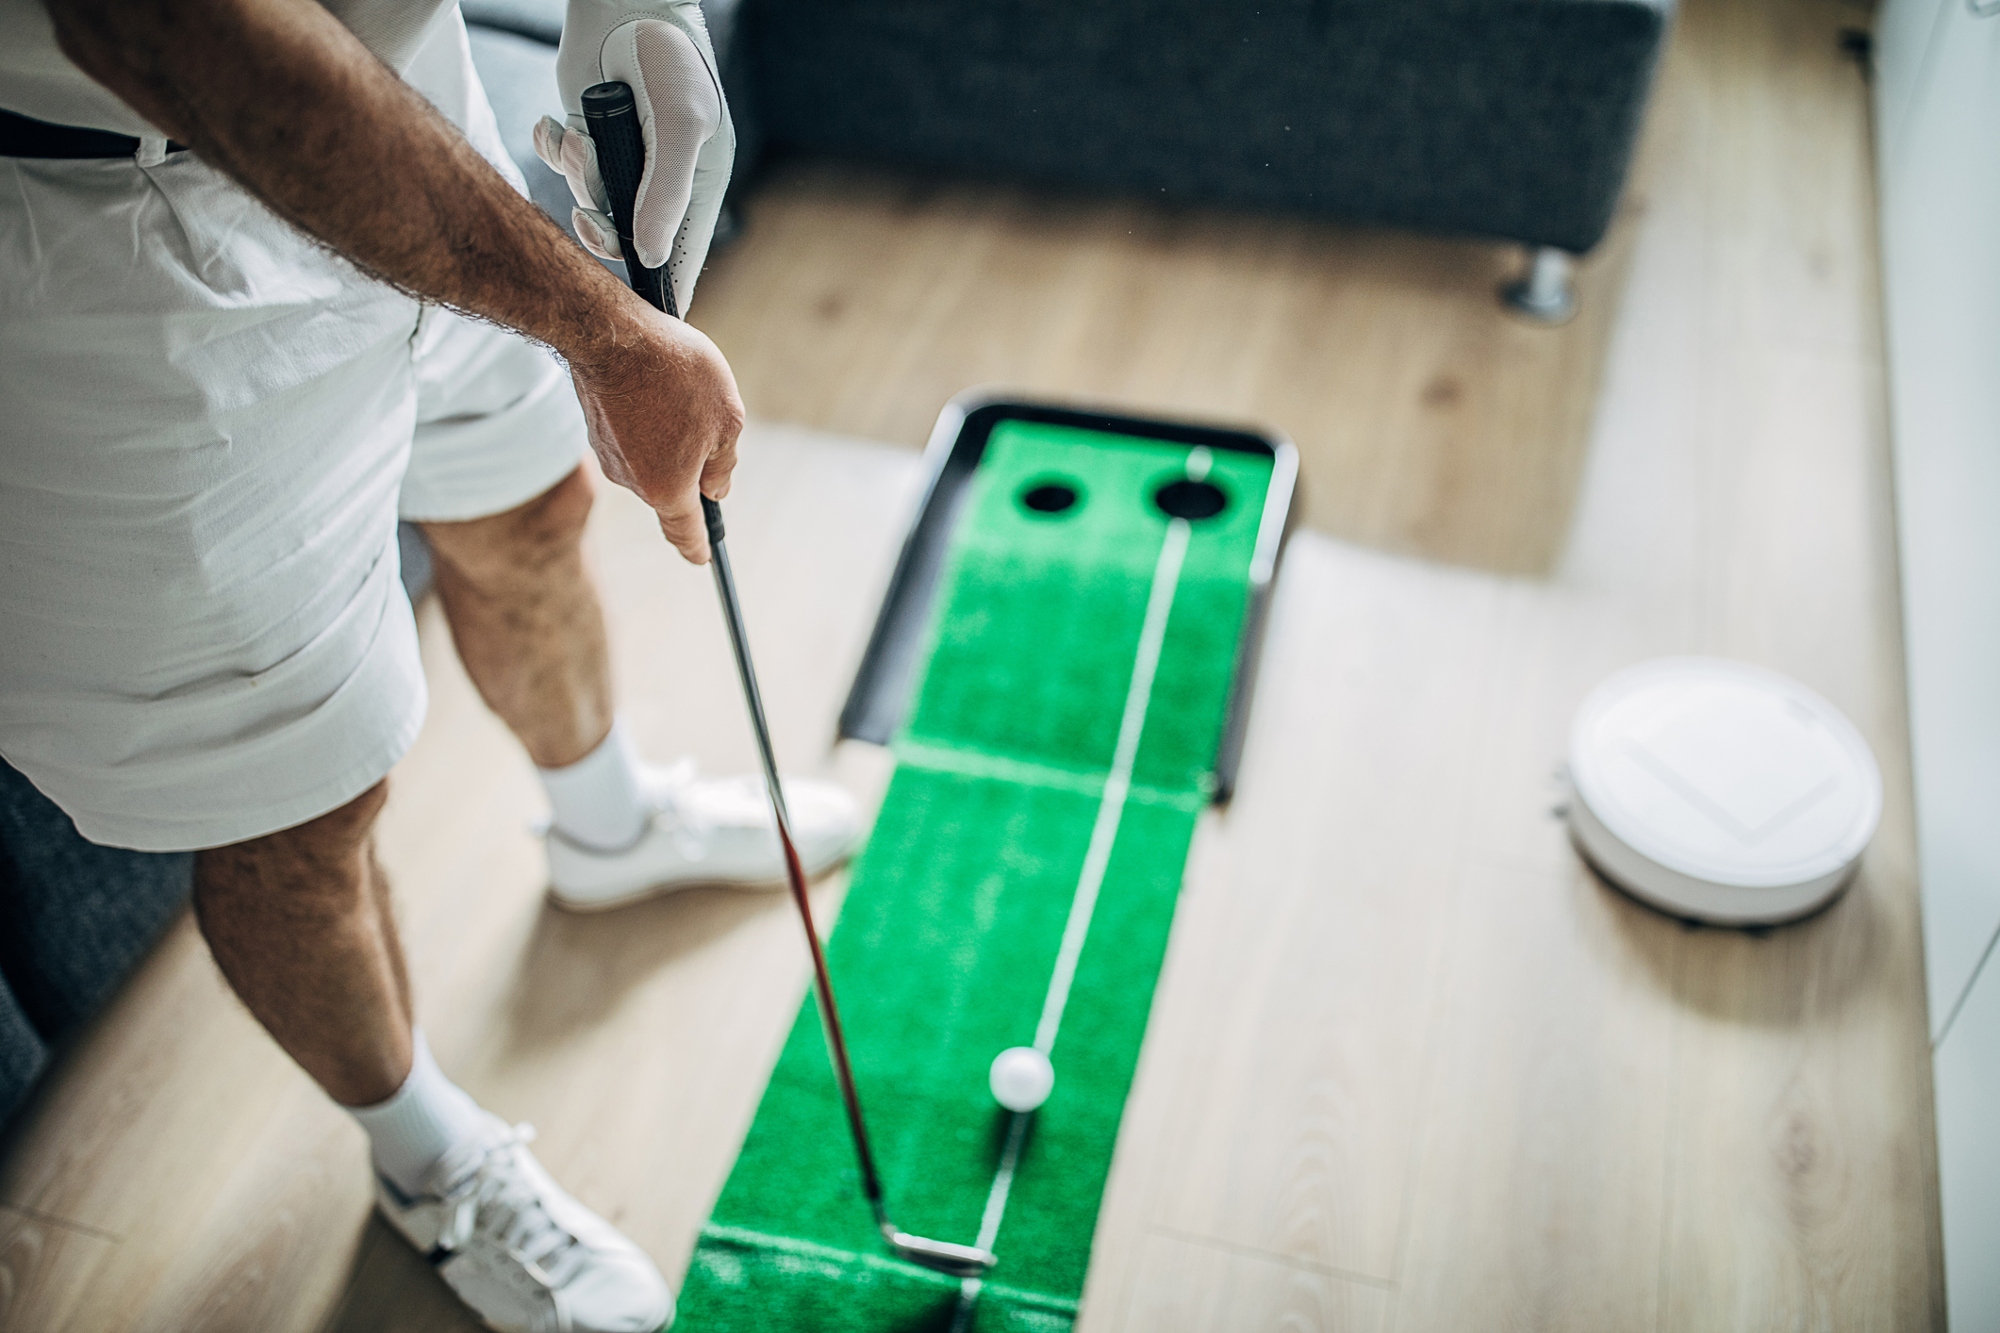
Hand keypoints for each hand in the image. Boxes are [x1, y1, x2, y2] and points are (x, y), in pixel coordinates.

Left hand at [535, 0, 734, 315]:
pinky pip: (561, 168)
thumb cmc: (668, 59)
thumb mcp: (680, 127)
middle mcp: (658, 183)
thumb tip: (649, 258)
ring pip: (589, 205)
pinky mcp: (586, 139)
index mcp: (696, 187)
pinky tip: (556, 124)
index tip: (642, 318)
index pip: (682, 258)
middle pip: (626, 242)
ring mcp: (620, 163)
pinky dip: (552, 149)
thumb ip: (664, 195)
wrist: (625, 2)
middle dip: (602, 227)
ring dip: (576, 176)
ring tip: (577, 137)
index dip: (662, 291)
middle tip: (590, 215)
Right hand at [569, 298, 743, 563]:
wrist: (609, 332)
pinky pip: (632, 436)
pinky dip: (647, 419)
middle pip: (671, 489)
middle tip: (705, 418)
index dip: (697, 548)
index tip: (703, 559)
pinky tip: (654, 385)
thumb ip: (725, 464)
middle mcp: (632, 482)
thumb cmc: (676, 374)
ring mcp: (608, 456)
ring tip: (677, 391)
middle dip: (692, 465)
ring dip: (669, 435)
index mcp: (667, 488)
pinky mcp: (595, 429)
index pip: (684, 533)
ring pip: (652, 458)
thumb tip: (715, 489)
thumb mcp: (727, 418)